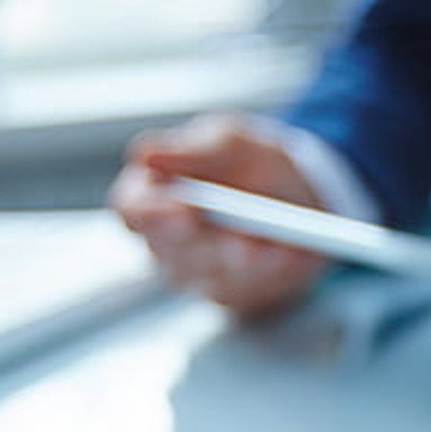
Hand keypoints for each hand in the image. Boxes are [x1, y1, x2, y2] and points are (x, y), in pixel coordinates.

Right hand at [109, 113, 327, 317]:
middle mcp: (166, 239)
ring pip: (209, 274)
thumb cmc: (251, 162)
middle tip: (230, 239)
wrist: (300, 193)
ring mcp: (196, 270)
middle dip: (201, 244)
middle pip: (169, 250)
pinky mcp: (230, 291)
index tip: (179, 208)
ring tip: (266, 248)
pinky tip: (287, 256)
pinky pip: (245, 289)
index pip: (131, 208)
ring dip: (241, 261)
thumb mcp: (229, 140)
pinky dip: (270, 272)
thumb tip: (148, 155)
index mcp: (153, 193)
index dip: (149, 211)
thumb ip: (191, 148)